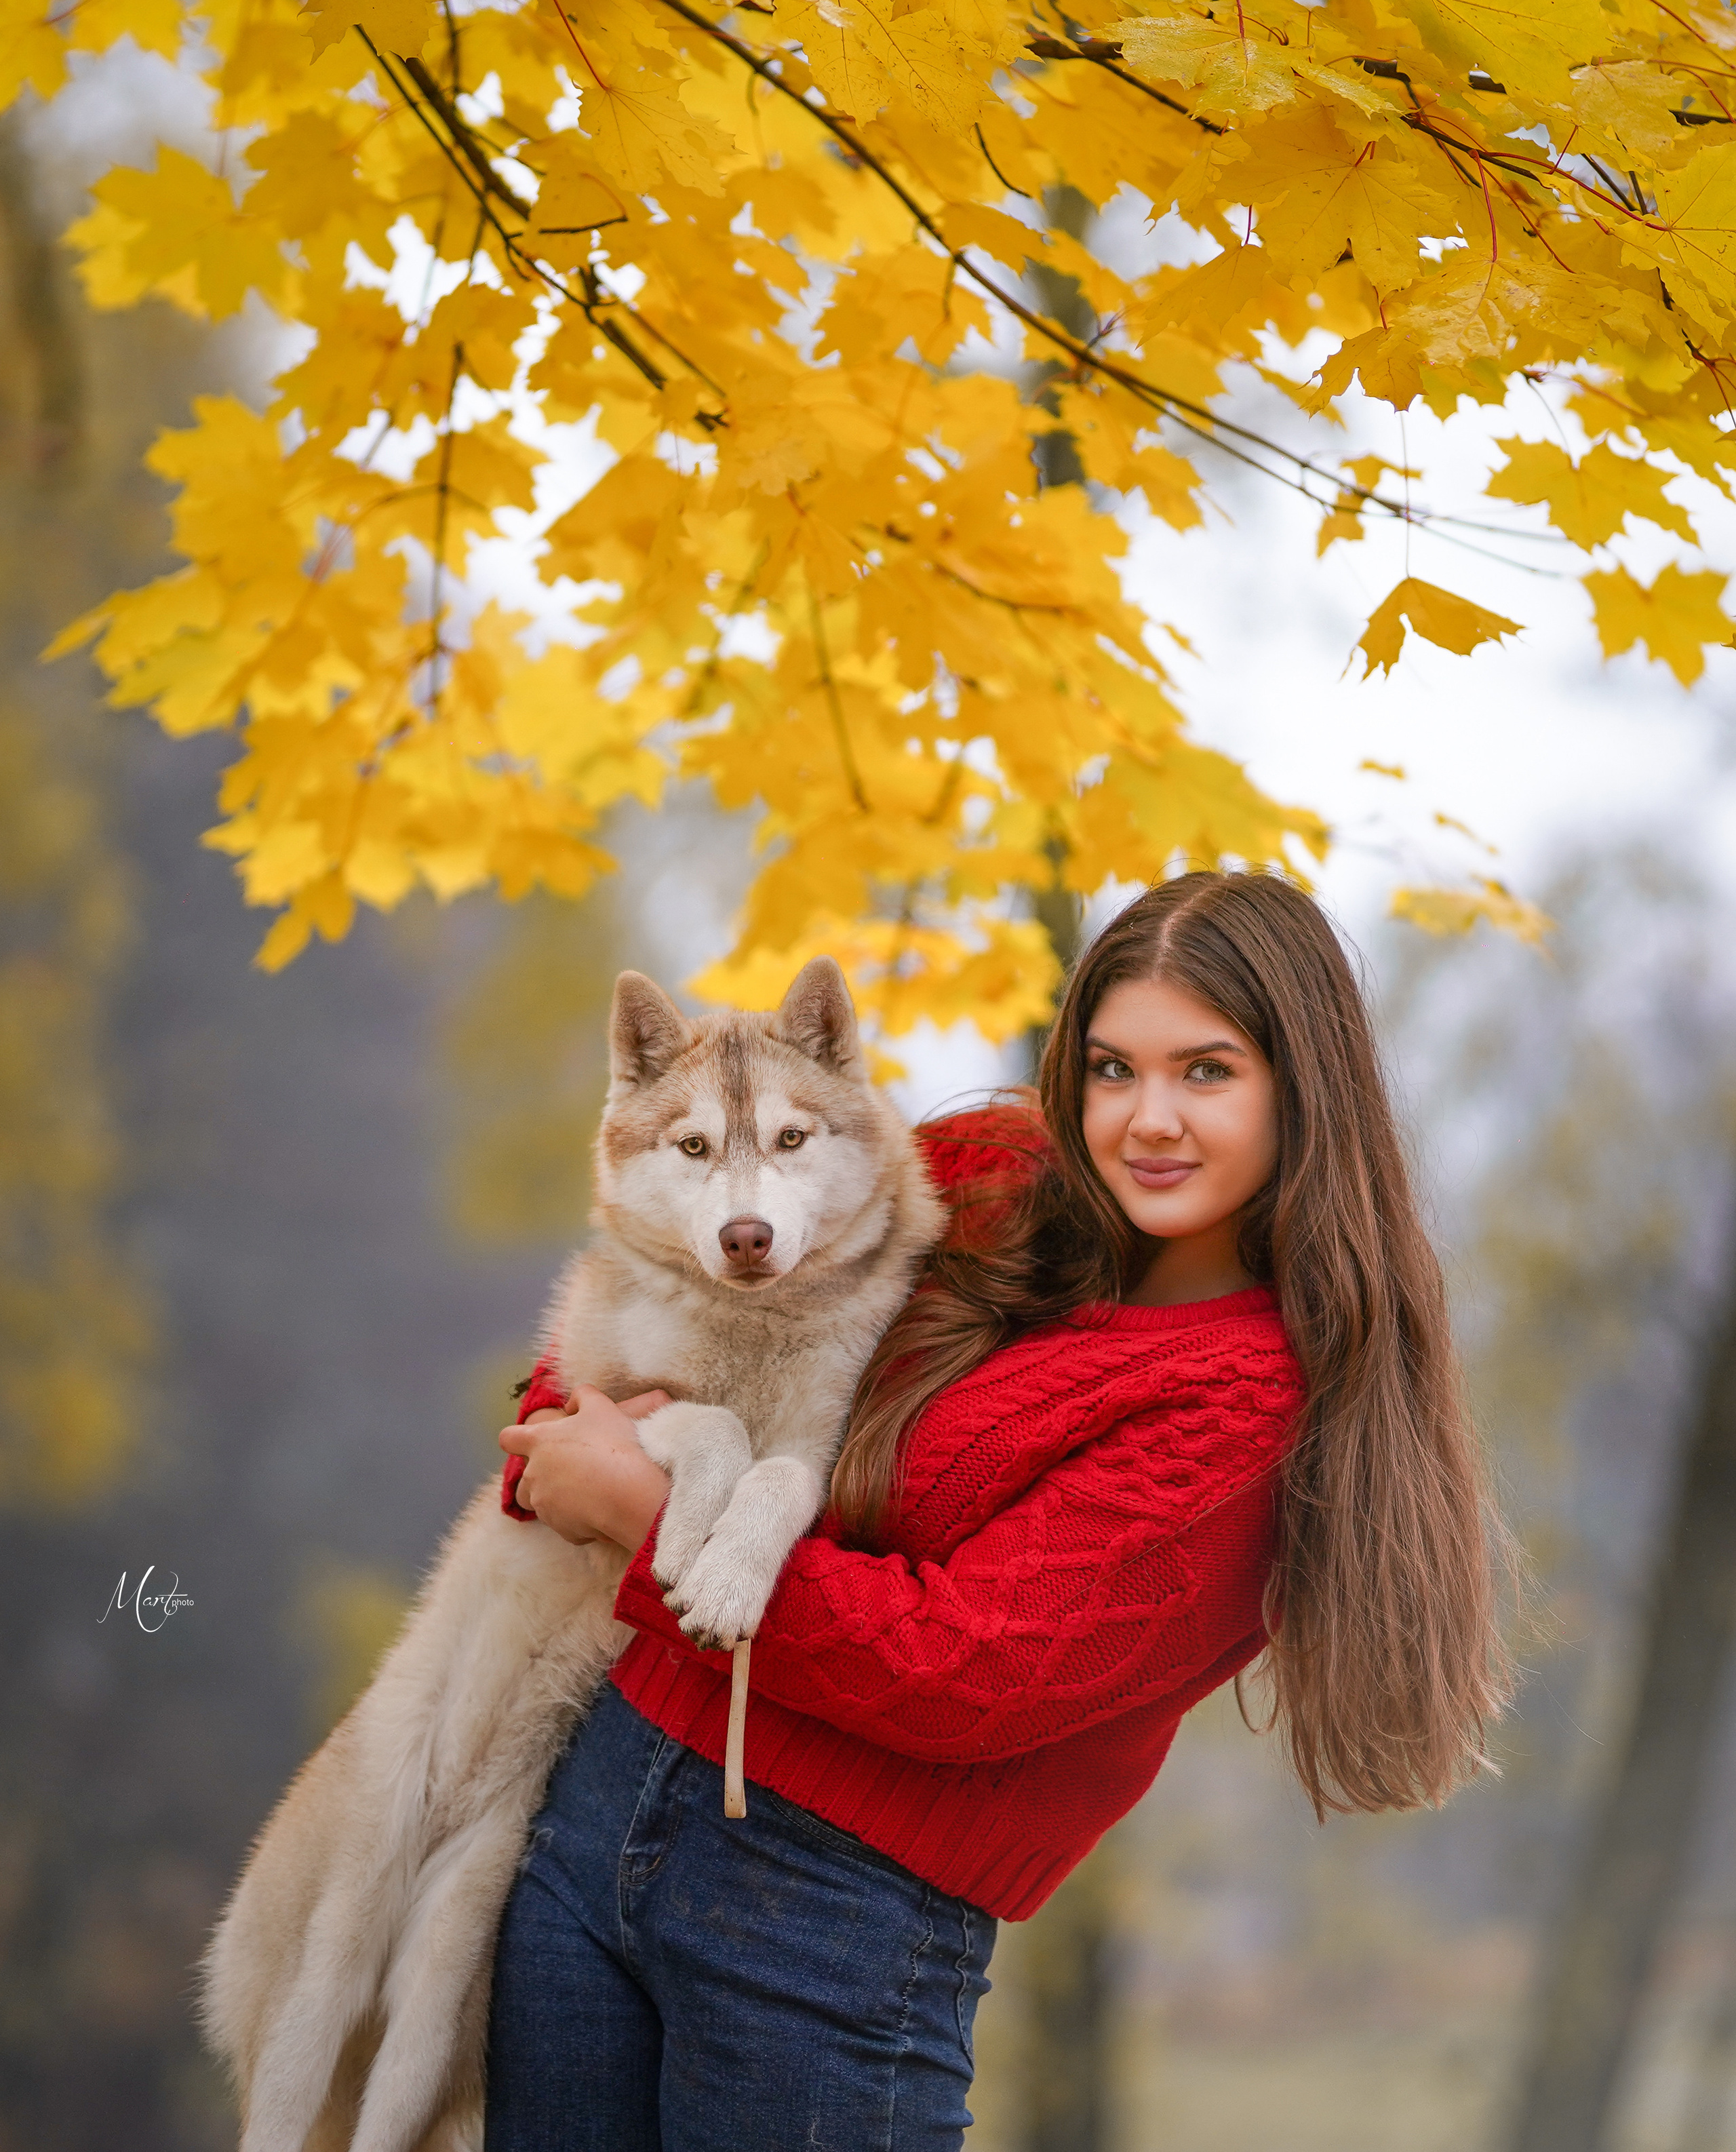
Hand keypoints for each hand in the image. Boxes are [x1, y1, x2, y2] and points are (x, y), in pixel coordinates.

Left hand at [500, 1386, 672, 1552]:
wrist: (629, 1492)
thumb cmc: (612, 1444)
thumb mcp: (601, 1405)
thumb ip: (581, 1396)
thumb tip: (571, 1406)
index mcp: (538, 1442)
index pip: (508, 1438)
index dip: (515, 1439)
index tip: (529, 1442)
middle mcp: (533, 1475)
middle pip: (523, 1479)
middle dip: (542, 1476)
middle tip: (573, 1470)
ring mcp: (544, 1504)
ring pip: (541, 1503)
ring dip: (556, 1498)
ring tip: (587, 1492)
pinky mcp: (561, 1529)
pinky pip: (566, 1523)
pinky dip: (579, 1518)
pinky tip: (602, 1508)